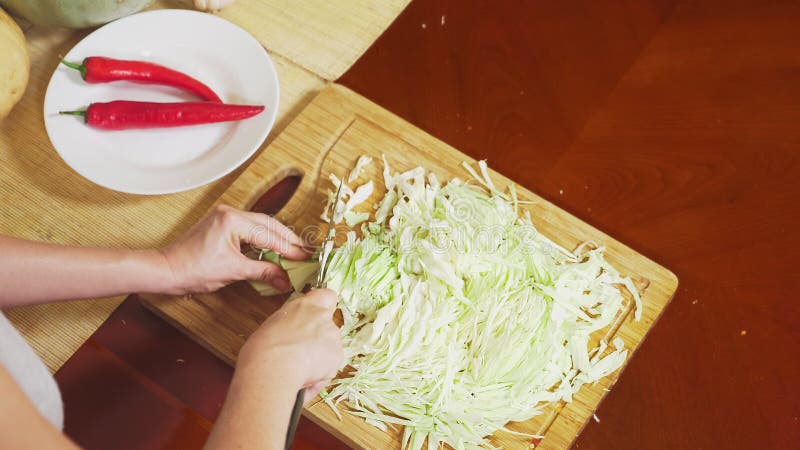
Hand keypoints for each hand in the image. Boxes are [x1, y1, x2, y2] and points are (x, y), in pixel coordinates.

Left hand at [161, 204, 307, 293]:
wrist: (166, 270)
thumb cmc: (193, 270)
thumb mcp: (233, 272)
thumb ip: (263, 272)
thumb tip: (285, 280)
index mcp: (233, 221)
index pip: (269, 235)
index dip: (290, 248)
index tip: (306, 257)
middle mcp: (230, 213)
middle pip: (268, 224)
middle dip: (288, 239)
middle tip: (306, 252)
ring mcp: (225, 216)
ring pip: (260, 224)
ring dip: (277, 238)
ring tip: (295, 250)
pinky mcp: (221, 224)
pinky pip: (249, 228)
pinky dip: (264, 238)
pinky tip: (274, 248)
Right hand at [238, 289, 343, 400]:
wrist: (273, 368)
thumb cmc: (263, 348)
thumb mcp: (273, 324)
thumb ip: (290, 321)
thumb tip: (292, 330)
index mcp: (306, 305)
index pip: (326, 296)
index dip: (323, 307)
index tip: (314, 316)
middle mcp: (323, 317)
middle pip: (327, 325)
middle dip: (319, 338)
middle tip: (301, 350)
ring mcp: (333, 337)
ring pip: (330, 346)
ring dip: (320, 356)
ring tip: (299, 367)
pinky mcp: (337, 356)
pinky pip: (330, 365)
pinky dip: (321, 372)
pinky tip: (304, 377)